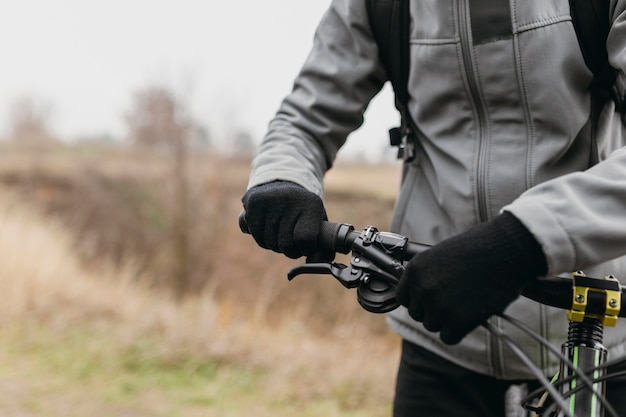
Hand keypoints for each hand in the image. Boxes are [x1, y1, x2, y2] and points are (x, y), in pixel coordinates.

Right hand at [241, 181, 332, 261]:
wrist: (283, 183)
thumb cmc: (304, 212)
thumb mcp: (319, 225)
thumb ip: (324, 249)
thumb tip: (312, 264)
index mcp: (311, 204)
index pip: (305, 239)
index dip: (305, 248)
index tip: (306, 244)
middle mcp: (290, 198)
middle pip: (285, 244)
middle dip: (289, 249)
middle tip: (292, 239)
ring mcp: (270, 199)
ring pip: (268, 242)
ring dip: (274, 244)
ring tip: (280, 231)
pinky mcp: (254, 202)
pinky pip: (255, 235)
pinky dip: (262, 238)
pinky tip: (267, 226)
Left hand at [395, 212, 547, 344]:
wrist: (506, 250)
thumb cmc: (479, 248)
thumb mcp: (442, 255)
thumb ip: (428, 275)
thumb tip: (424, 295)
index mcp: (415, 269)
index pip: (404, 297)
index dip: (419, 301)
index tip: (432, 301)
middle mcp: (422, 288)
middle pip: (418, 314)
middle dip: (434, 311)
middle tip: (454, 303)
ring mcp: (439, 305)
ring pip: (433, 326)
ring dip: (448, 321)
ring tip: (466, 305)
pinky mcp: (458, 320)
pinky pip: (449, 337)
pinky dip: (459, 332)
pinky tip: (471, 317)